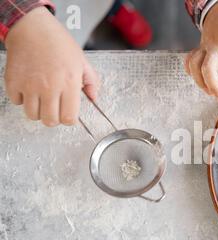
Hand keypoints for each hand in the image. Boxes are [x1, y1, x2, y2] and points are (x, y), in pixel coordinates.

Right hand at [4, 7, 99, 126]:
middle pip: (50, 121)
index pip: (69, 118)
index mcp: (69, 83)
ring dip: (38, 111)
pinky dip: (22, 100)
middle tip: (56, 109)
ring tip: (42, 100)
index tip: (69, 115)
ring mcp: (29, 86)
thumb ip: (91, 81)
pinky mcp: (13, 82)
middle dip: (54, 118)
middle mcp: (49, 87)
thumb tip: (93, 98)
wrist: (32, 28)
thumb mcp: (82, 60)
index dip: (70, 119)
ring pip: (33, 115)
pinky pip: (17, 103)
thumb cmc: (58, 42)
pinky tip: (29, 90)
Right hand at [185, 0, 217, 104]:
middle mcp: (214, 45)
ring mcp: (204, 47)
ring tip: (213, 93)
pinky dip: (191, 72)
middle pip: (207, 69)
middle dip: (214, 87)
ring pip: (195, 67)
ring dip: (201, 83)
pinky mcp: (199, 48)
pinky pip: (190, 61)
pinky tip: (199, 80)